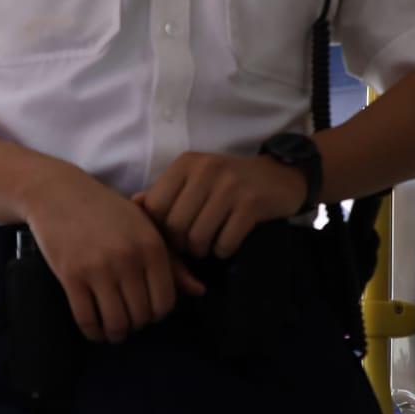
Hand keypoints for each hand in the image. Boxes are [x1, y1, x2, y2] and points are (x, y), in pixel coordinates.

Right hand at [22, 165, 204, 344]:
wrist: (59, 193)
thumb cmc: (107, 210)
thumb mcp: (145, 227)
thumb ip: (172, 261)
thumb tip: (199, 292)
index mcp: (152, 245)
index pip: (165, 301)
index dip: (158, 314)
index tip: (148, 312)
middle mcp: (128, 258)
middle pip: (141, 316)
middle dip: (137, 324)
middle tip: (129, 320)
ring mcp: (98, 268)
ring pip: (116, 322)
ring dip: (116, 333)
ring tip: (114, 331)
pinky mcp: (71, 276)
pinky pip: (87, 319)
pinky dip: (93, 332)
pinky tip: (95, 329)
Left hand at [137, 152, 306, 260]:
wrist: (279, 176)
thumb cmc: (229, 182)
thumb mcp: (195, 179)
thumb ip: (165, 192)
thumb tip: (135, 204)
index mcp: (186, 163)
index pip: (155, 208)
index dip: (160, 229)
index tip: (174, 234)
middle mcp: (206, 170)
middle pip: (175, 227)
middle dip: (182, 244)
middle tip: (193, 243)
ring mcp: (230, 186)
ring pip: (198, 238)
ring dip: (202, 250)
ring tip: (209, 244)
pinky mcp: (251, 204)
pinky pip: (224, 243)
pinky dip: (224, 250)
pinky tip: (228, 242)